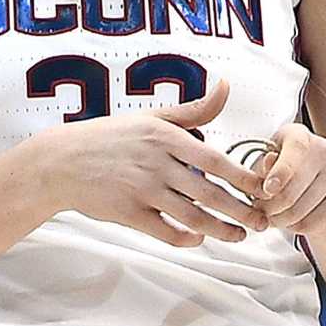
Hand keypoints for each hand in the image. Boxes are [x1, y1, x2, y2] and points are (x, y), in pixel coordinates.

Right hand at [42, 76, 269, 246]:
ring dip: (221, 230)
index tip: (266, 189)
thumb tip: (226, 86)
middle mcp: (155, 164)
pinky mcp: (127, 213)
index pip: (216, 161)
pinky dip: (186, 239)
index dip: (245, 178)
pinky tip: (198, 239)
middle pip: (210, 193)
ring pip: (192, 217)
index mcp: (164, 138)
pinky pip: (165, 232)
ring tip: (239, 236)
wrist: (59, 162)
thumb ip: (193, 110)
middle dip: (242, 211)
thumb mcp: (150, 118)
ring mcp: (140, 190)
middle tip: (264, 222)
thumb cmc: (108, 137)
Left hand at [250, 123, 325, 237]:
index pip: (295, 150)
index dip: (280, 172)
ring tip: (272, 216)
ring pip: (298, 210)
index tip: (268, 189)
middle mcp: (323, 149)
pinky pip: (311, 223)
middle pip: (292, 189)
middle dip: (267, 206)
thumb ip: (261, 167)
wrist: (313, 187)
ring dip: (277, 220)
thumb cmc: (279, 172)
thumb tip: (267, 162)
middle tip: (259, 210)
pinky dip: (294, 227)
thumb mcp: (263, 165)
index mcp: (298, 134)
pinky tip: (290, 220)